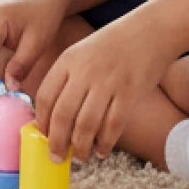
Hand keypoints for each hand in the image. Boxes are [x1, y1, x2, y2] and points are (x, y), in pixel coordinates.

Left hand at [35, 19, 173, 162]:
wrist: (147, 31)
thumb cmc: (111, 45)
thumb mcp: (81, 52)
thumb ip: (67, 77)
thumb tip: (54, 112)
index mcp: (68, 61)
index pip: (46, 96)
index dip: (42, 120)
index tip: (41, 136)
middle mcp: (84, 72)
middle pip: (63, 114)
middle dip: (57, 140)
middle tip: (56, 156)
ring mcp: (107, 83)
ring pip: (87, 124)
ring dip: (81, 146)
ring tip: (79, 157)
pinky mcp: (129, 93)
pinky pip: (113, 125)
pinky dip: (105, 142)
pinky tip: (101, 151)